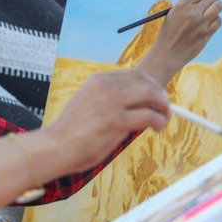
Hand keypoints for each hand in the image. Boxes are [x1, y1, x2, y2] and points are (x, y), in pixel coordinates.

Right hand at [29, 69, 170, 178]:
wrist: (56, 146)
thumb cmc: (72, 132)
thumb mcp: (90, 105)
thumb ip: (110, 100)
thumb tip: (137, 106)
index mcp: (98, 80)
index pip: (135, 75)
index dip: (151, 85)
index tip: (157, 97)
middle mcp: (106, 86)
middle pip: (146, 82)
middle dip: (161, 95)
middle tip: (165, 109)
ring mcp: (111, 102)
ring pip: (151, 96)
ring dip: (163, 108)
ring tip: (163, 120)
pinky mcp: (116, 121)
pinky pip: (149, 116)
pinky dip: (159, 121)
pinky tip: (157, 128)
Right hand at [135, 0, 221, 85]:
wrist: (167, 54)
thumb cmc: (168, 33)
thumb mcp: (172, 14)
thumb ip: (184, 2)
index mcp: (182, 5)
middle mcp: (192, 13)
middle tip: (208, 5)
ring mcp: (200, 24)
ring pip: (218, 7)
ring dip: (216, 8)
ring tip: (209, 13)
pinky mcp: (206, 34)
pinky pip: (218, 21)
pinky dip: (215, 20)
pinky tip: (208, 24)